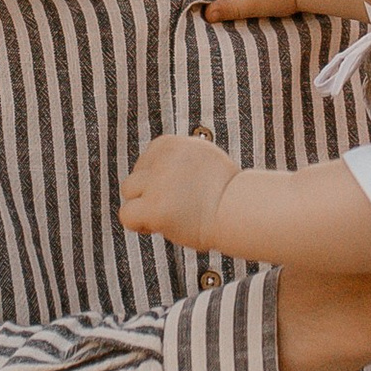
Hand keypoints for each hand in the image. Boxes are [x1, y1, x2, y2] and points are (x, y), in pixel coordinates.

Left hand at [120, 132, 240, 252]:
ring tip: (170, 216)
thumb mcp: (202, 159)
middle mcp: (163, 159)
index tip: (182, 191)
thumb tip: (150, 167)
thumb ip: (176, 159)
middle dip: (150, 193)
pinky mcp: (154, 207)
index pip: (147, 160)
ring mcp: (158, 182)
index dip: (159, 180)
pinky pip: (127, 215)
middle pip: (136, 176)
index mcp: (172, 143)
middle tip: (178, 207)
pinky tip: (159, 227)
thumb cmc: (226, 193)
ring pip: (128, 192)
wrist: (243, 212)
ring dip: (144, 206)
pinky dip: (139, 224)